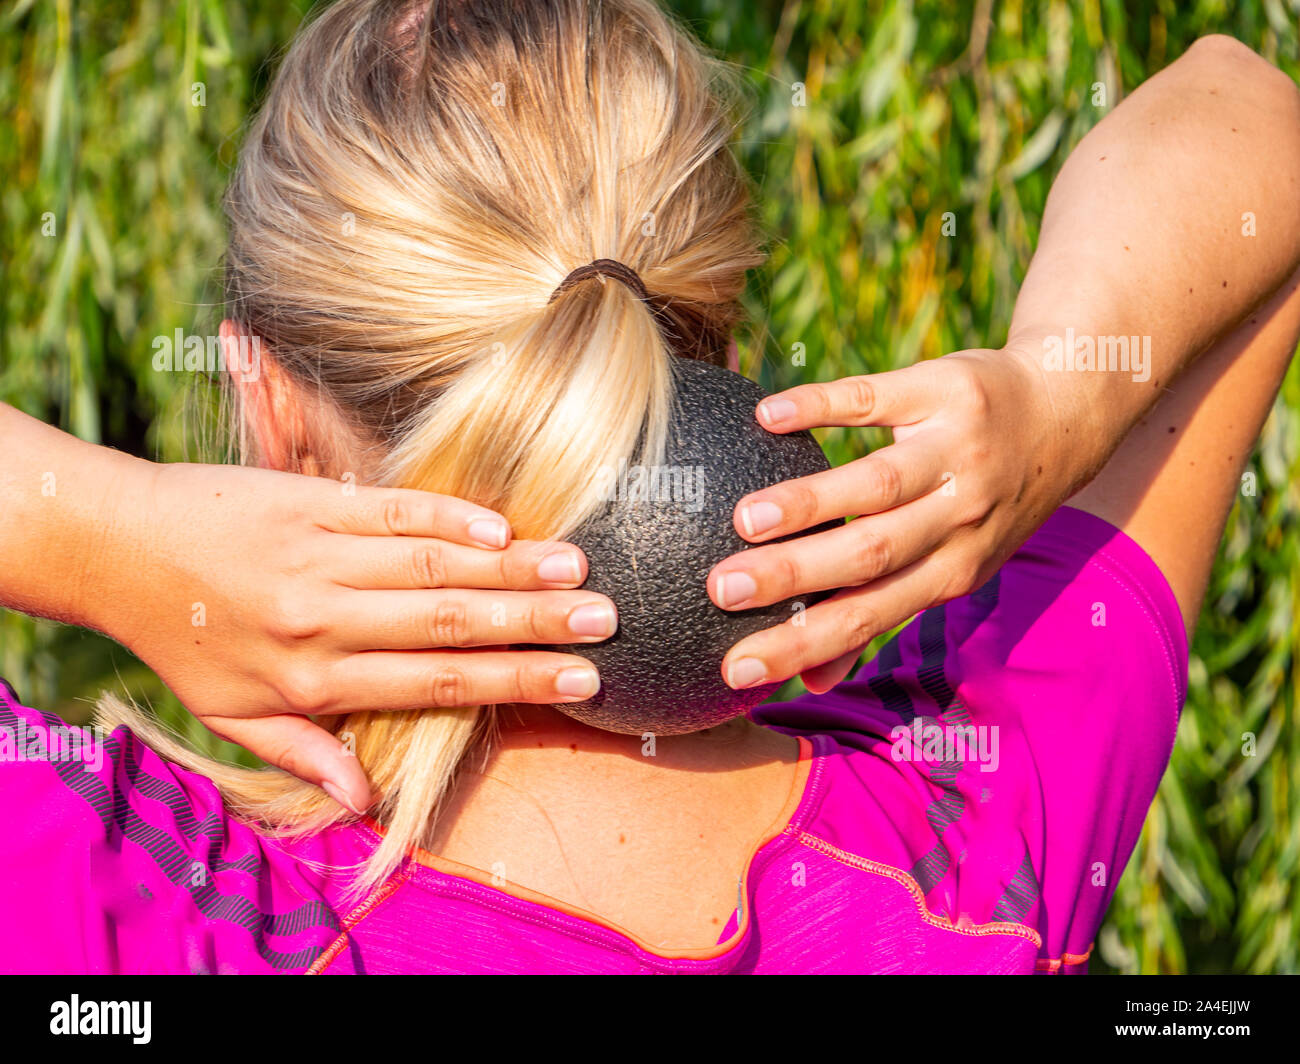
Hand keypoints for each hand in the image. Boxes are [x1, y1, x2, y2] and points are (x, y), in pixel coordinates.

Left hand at [96, 461, 615, 812]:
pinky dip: (450, 516)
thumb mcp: (232, 718)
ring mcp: (320, 557)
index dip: (514, 680)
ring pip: (433, 564)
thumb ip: (305, 753)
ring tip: (576, 567)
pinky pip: (391, 510)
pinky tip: (501, 525)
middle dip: (534, 625)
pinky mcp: (311, 503)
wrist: (117, 548)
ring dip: (510, 568)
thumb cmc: (182, 638)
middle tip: (605, 618)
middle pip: (450, 623)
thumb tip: (365, 802)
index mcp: (315, 681)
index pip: (436, 682)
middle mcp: (325, 621)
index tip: (581, 678)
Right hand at [708, 348, 1078, 694]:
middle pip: (872, 553)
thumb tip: (810, 682)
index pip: (868, 616)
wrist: (1062, 413)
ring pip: (879, 482)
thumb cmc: (983, 505)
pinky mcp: (943, 390)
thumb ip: (879, 616)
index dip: (803, 645)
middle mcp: (957, 518)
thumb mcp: (952, 568)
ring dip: (810, 501)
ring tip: (743, 518)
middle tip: (721, 589)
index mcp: (951, 572)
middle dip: (795, 575)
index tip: (735, 669)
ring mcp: (954, 452)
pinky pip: (876, 398)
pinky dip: (820, 406)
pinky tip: (766, 415)